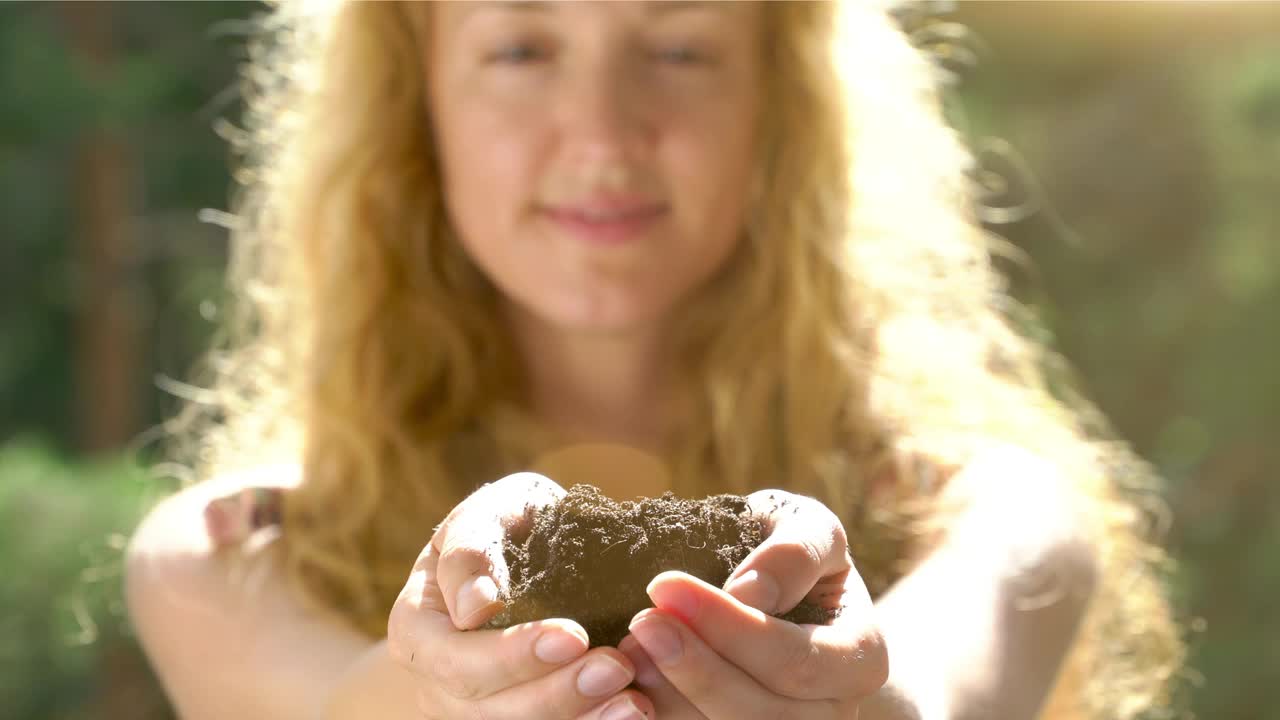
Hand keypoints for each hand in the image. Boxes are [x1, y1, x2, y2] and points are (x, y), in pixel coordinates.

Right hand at [388, 472, 655, 719]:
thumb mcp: (485, 514)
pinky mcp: (514, 718)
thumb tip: (475, 608)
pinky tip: (629, 711)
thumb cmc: (505, 527)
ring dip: (579, 719)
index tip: (572, 636)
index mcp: (416, 631)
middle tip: (615, 668)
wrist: (528, 552)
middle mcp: (436, 684)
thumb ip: (470, 550)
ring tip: (632, 701)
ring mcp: (471, 712)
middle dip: (556, 693)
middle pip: (489, 711)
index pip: (456, 660)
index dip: (512, 656)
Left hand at [617, 490, 887, 718]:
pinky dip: (668, 715)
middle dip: (697, 670)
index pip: (796, 660)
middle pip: (766, 714)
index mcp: (861, 657)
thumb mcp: (807, 526)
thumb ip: (793, 552)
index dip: (729, 628)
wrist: (785, 586)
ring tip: (631, 652)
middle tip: (640, 623)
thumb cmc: (794, 549)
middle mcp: (835, 710)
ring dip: (675, 699)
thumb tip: (748, 593)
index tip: (664, 585)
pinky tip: (635, 680)